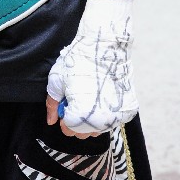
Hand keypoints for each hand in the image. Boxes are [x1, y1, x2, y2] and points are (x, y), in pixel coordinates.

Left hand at [46, 0, 138, 136]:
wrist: (104, 46)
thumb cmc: (77, 62)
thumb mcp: (56, 82)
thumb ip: (52, 105)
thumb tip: (51, 121)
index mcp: (81, 115)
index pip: (70, 130)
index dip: (64, 119)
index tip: (65, 106)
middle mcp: (101, 121)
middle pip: (85, 133)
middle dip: (77, 121)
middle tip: (75, 101)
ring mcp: (117, 116)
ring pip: (100, 128)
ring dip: (91, 119)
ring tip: (87, 97)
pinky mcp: (128, 109)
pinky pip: (113, 119)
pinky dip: (106, 113)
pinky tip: (101, 96)